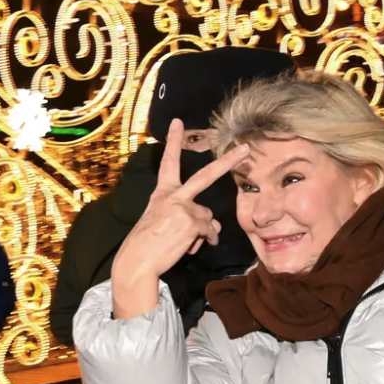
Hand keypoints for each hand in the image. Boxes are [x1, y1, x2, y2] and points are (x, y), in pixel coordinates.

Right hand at [111, 119, 248, 318]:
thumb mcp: (167, 223)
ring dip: (203, 232)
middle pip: (206, 175)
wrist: (137, 261)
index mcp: (163, 192)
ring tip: (184, 243)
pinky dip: (205, 241)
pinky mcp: (191, 222)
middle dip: (228, 161)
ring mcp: (183, 207)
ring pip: (208, 218)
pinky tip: (191, 249)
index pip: (169, 163)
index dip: (173, 141)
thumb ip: (191, 217)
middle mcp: (173, 195)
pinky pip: (209, 232)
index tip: (178, 122)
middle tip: (246, 148)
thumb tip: (215, 227)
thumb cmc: (149, 243)